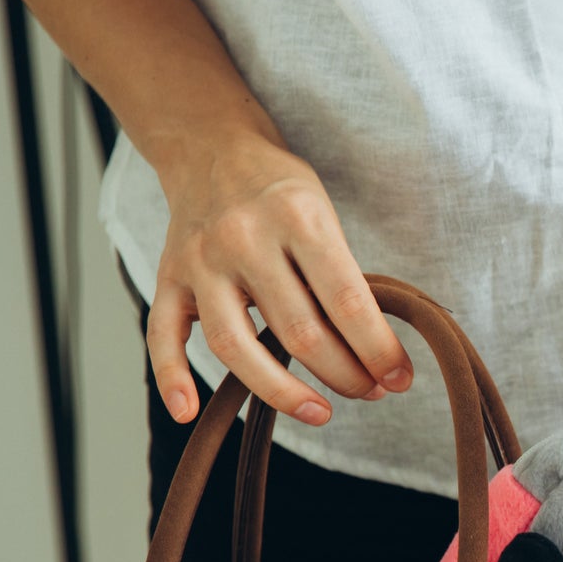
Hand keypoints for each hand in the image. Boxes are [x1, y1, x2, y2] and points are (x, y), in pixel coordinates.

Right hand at [146, 128, 413, 424]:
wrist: (211, 147)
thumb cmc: (284, 193)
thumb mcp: (327, 217)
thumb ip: (344, 280)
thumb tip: (378, 356)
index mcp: (298, 218)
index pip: (346, 302)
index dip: (378, 350)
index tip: (400, 379)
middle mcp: (245, 238)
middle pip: (299, 332)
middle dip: (345, 374)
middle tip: (371, 392)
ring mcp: (201, 259)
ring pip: (235, 345)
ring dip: (282, 392)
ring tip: (321, 413)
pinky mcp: (167, 275)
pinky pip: (162, 333)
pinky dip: (171, 376)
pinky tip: (188, 412)